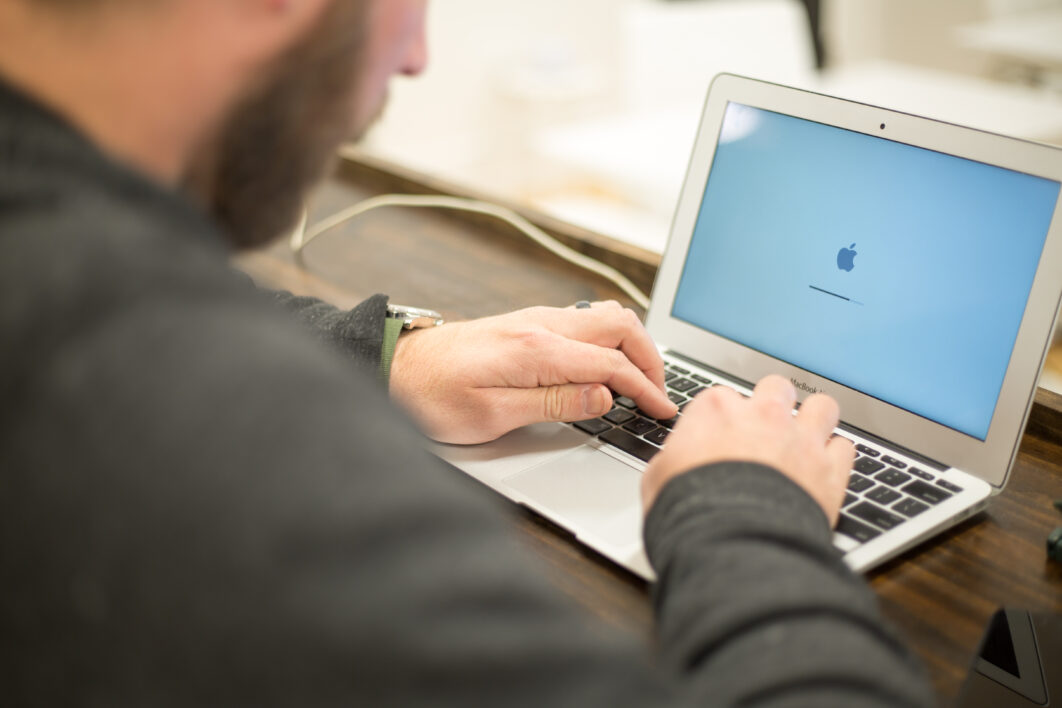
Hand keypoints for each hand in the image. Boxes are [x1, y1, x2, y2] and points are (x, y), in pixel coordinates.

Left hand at [389, 301, 678, 443]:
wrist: (393, 368)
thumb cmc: (431, 395)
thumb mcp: (492, 415)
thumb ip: (553, 404)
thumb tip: (603, 396)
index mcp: (536, 349)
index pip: (612, 364)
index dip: (646, 388)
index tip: (663, 410)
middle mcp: (540, 325)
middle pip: (620, 325)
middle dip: (651, 357)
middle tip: (661, 391)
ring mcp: (534, 320)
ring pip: (605, 316)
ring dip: (632, 344)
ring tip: (642, 378)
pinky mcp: (526, 324)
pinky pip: (584, 321)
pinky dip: (609, 339)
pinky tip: (608, 363)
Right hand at [642, 375, 853, 524]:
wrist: (731, 543)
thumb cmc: (688, 511)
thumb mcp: (658, 478)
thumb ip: (673, 458)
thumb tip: (674, 461)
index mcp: (715, 410)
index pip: (722, 397)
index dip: (722, 419)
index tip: (719, 437)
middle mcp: (762, 415)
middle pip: (776, 388)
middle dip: (773, 405)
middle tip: (766, 430)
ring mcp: (800, 439)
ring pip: (821, 407)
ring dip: (814, 420)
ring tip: (806, 439)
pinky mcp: (830, 470)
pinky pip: (845, 447)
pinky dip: (836, 458)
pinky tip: (825, 470)